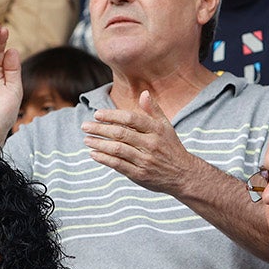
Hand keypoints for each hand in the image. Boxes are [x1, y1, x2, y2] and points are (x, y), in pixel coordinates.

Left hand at [81, 90, 196, 194]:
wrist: (184, 175)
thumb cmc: (171, 147)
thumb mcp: (166, 127)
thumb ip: (153, 110)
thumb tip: (144, 93)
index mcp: (157, 130)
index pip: (131, 119)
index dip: (113, 115)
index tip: (97, 114)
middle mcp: (151, 144)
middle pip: (121, 134)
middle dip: (100, 129)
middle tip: (85, 126)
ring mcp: (145, 160)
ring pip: (118, 150)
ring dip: (99, 144)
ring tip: (86, 140)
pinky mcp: (140, 175)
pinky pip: (119, 165)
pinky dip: (104, 159)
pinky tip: (94, 154)